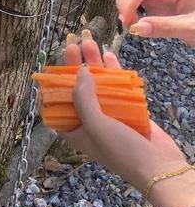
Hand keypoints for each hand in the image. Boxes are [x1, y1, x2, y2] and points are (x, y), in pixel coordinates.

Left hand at [61, 33, 184, 192]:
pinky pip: (117, 85)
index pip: (54, 105)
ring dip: (93, 62)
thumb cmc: (121, 151)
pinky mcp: (126, 109)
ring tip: (89, 40)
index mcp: (73, 130)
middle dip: (73, 66)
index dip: (50, 87)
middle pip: (76, 88)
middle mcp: (88, 120)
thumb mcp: (95, 125)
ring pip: (96, 82)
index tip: (48, 69)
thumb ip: (83, 98)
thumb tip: (80, 72)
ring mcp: (108, 113)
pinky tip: (107, 54)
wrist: (158, 166)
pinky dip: (112, 70)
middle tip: (71, 43)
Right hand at [116, 0, 194, 45]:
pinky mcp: (157, 2)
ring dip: (125, 5)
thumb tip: (136, 28)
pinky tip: (136, 22)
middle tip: (127, 23)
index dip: (128, 2)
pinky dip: (130, 10)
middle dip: (124, 2)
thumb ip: (164, 27)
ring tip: (131, 24)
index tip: (127, 21)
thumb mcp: (190, 28)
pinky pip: (136, 0)